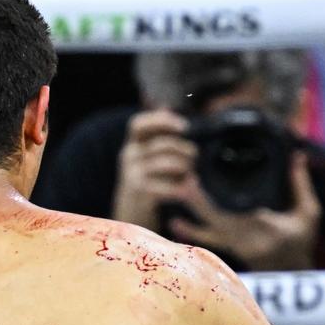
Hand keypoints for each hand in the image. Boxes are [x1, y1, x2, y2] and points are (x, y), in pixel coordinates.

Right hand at [111, 108, 196, 230]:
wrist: (130, 219)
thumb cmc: (147, 185)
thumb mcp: (147, 158)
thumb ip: (157, 136)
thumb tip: (165, 105)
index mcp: (132, 146)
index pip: (138, 124)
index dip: (161, 121)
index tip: (184, 127)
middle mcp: (128, 157)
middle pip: (162, 144)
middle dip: (185, 150)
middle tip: (195, 158)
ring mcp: (132, 176)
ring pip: (167, 164)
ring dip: (185, 168)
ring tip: (192, 175)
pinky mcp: (140, 194)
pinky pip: (167, 187)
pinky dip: (181, 188)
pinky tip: (187, 190)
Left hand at [168, 151, 320, 270]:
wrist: (293, 274)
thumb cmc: (301, 242)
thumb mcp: (309, 214)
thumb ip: (301, 185)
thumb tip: (298, 155)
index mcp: (269, 230)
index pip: (242, 213)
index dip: (222, 199)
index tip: (212, 179)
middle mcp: (249, 241)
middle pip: (219, 220)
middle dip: (200, 201)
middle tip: (186, 179)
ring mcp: (238, 248)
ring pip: (210, 230)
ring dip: (193, 213)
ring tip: (178, 194)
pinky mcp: (231, 250)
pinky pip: (209, 240)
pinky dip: (192, 231)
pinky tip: (176, 223)